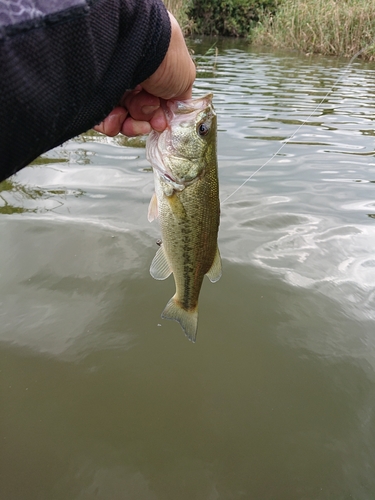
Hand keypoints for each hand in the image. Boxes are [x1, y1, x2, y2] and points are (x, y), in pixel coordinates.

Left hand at [94, 12, 194, 136]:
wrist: (139, 44)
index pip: (154, 105)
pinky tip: (118, 116)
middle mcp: (132, 77)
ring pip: (121, 120)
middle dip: (145, 121)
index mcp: (152, 73)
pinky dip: (111, 124)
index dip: (158, 118)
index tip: (160, 123)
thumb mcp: (185, 78)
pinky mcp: (94, 92)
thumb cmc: (166, 57)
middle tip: (149, 117)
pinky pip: (101, 119)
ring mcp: (113, 84)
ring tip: (132, 114)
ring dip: (130, 124)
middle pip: (138, 115)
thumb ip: (180, 97)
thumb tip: (173, 111)